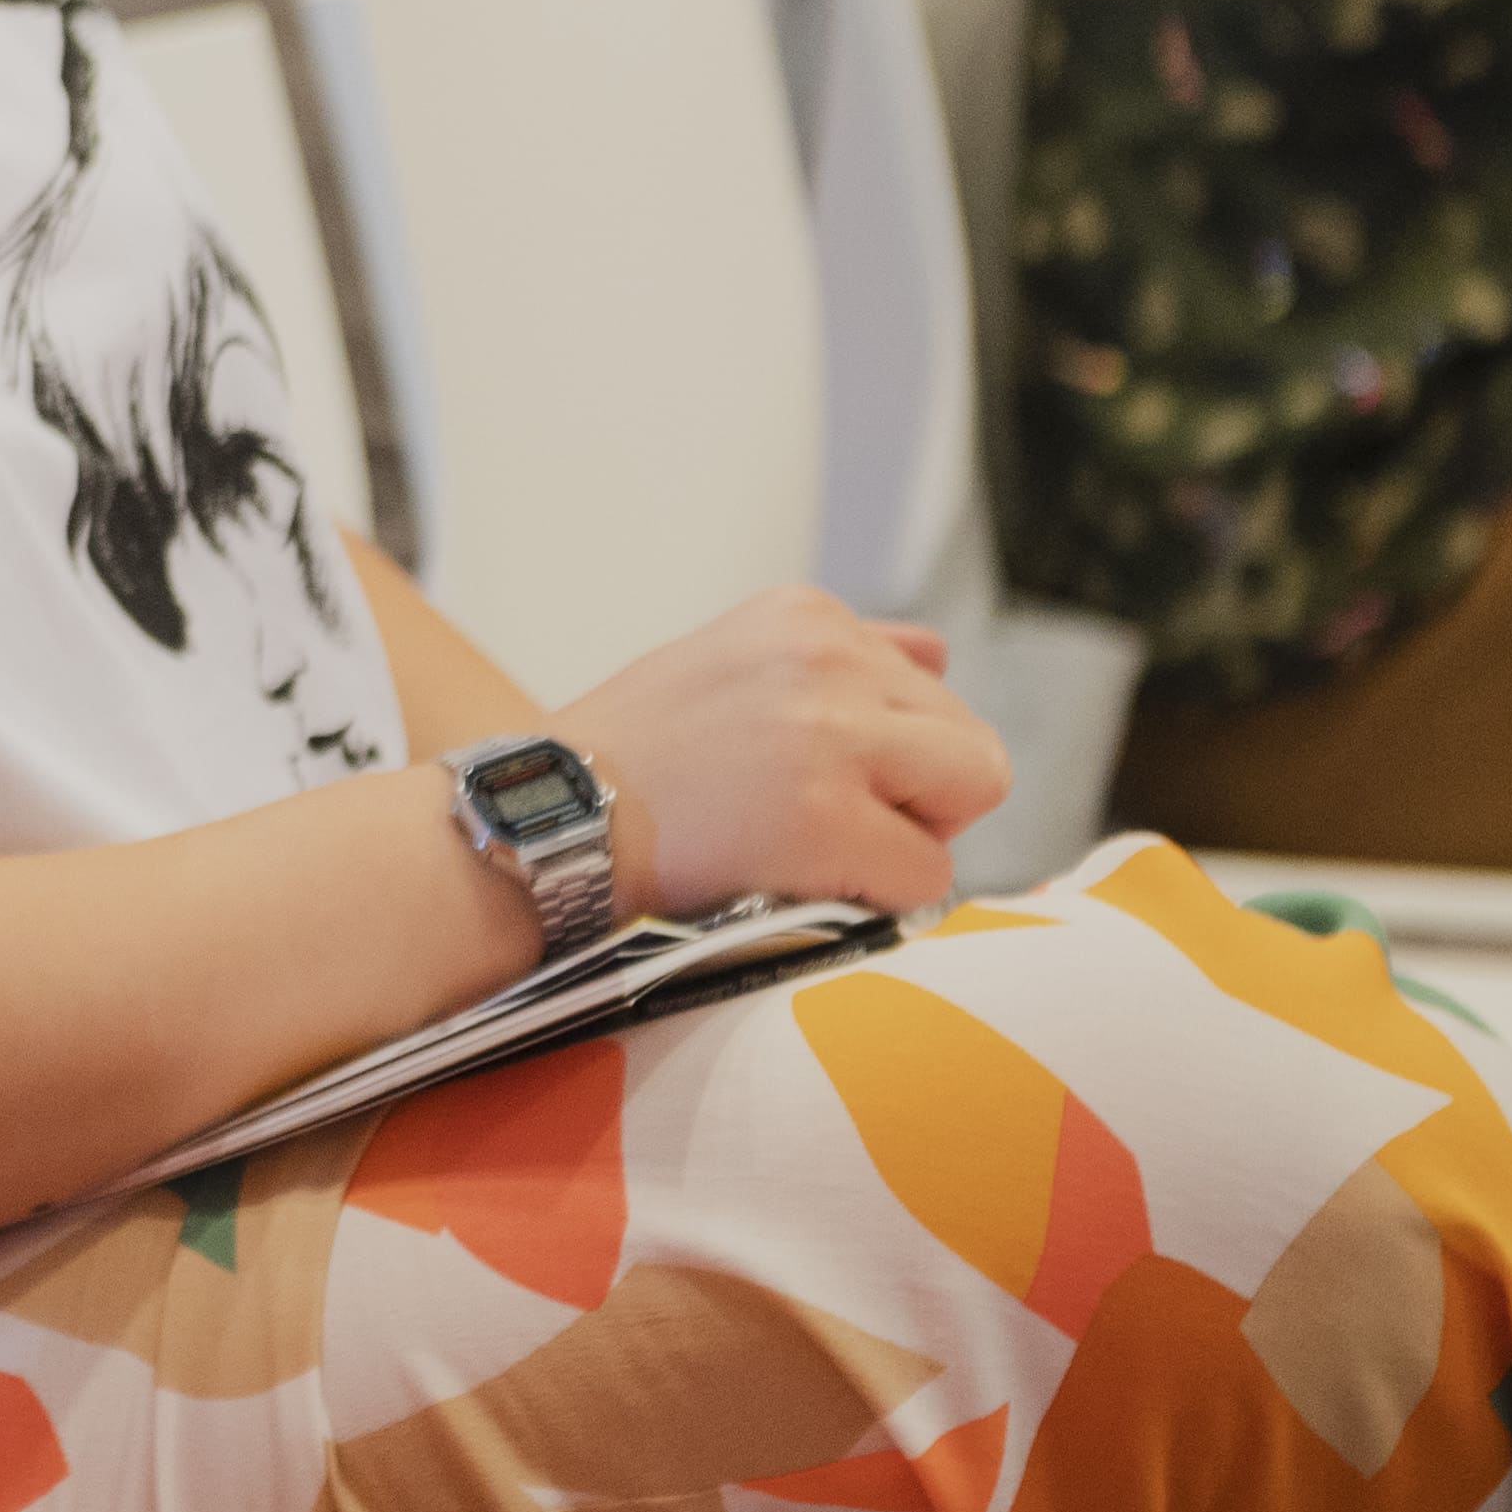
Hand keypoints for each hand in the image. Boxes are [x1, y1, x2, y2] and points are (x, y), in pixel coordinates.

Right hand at [549, 588, 1003, 916]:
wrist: (542, 825)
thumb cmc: (626, 761)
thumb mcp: (727, 665)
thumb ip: (836, 658)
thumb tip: (940, 653)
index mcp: (804, 615)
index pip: (928, 686)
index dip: (885, 755)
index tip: (805, 780)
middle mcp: (826, 657)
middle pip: (969, 742)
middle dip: (916, 795)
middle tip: (822, 828)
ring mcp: (828, 735)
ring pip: (969, 795)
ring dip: (905, 840)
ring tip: (812, 851)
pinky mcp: (825, 818)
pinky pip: (928, 873)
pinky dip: (879, 896)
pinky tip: (798, 884)